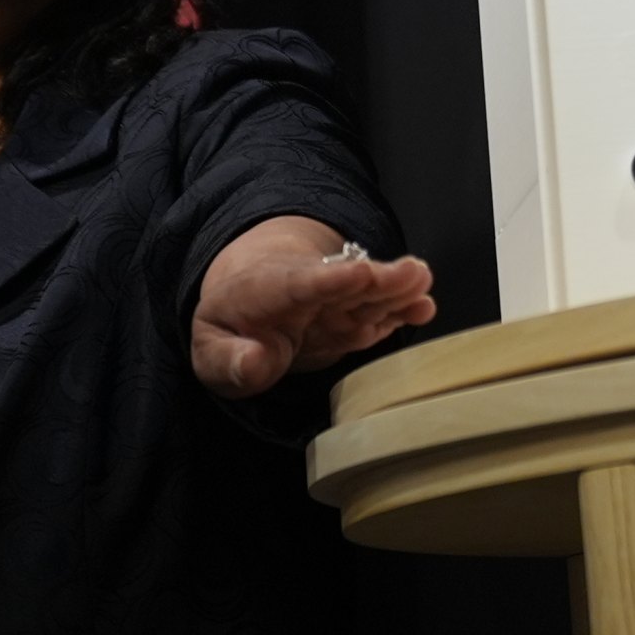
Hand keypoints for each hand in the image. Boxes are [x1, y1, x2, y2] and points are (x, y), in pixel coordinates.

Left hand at [191, 214, 435, 398]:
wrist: (247, 304)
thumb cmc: (229, 328)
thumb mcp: (210, 350)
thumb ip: (227, 360)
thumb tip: (255, 362)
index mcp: (268, 291)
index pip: (302, 283)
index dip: (333, 279)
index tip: (362, 274)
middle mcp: (310, 291)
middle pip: (347, 284)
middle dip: (380, 280)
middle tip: (413, 273)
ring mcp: (334, 304)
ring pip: (368, 296)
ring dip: (398, 290)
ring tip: (424, 284)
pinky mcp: (351, 320)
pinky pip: (377, 314)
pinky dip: (400, 311)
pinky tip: (423, 308)